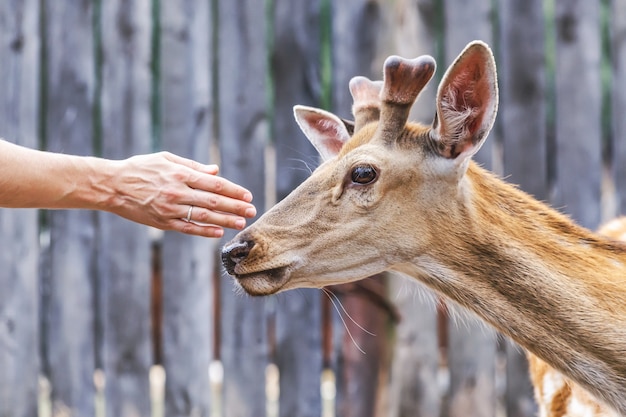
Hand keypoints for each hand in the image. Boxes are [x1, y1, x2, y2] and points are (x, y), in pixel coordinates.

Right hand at [106, 152, 255, 237]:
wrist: (112, 185)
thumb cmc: (140, 168)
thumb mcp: (166, 159)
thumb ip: (192, 166)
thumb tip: (215, 171)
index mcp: (180, 174)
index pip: (214, 184)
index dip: (233, 190)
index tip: (247, 195)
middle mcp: (177, 192)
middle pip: (213, 201)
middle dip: (235, 207)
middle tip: (252, 211)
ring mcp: (170, 208)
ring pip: (203, 216)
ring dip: (225, 220)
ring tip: (240, 222)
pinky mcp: (162, 222)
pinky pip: (187, 228)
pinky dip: (204, 231)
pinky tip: (218, 232)